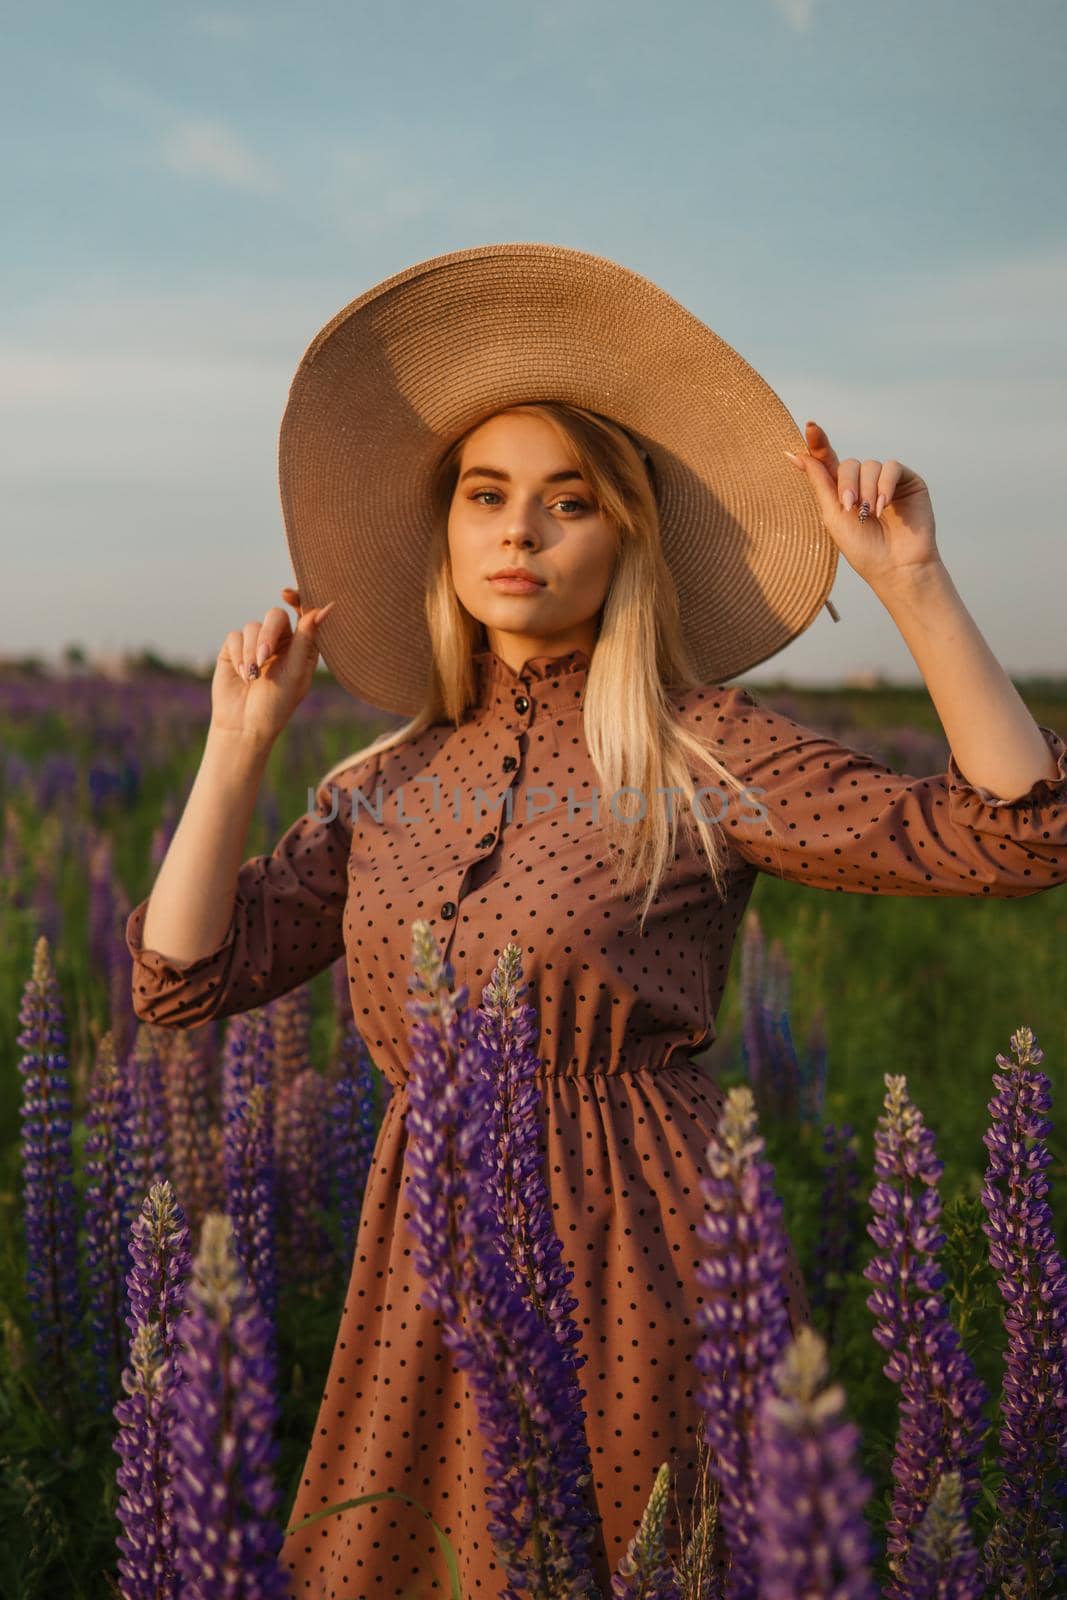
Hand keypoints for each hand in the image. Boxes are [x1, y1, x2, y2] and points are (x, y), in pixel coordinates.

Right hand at [210, 587, 335, 746]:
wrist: (245, 724)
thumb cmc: (278, 704)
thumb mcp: (296, 672)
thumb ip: (307, 639)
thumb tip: (326, 608)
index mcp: (302, 646)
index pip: (302, 613)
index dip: (297, 598)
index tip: (286, 593)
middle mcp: (280, 641)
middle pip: (274, 617)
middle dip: (268, 634)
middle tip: (264, 656)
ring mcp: (256, 644)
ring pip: (252, 626)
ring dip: (252, 651)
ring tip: (253, 675)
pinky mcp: (234, 650)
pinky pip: (235, 637)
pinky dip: (238, 655)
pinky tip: (242, 674)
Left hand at [785, 419, 940, 591]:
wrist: (895, 566)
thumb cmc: (863, 548)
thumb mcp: (833, 516)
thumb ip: (820, 483)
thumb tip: (797, 454)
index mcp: (841, 491)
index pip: (827, 460)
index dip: (818, 443)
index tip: (809, 426)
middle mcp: (863, 482)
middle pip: (848, 463)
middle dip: (846, 484)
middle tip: (850, 507)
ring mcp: (886, 481)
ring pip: (870, 465)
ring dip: (867, 490)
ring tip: (870, 513)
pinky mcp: (907, 481)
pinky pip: (892, 467)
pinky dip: (885, 485)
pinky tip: (884, 506)